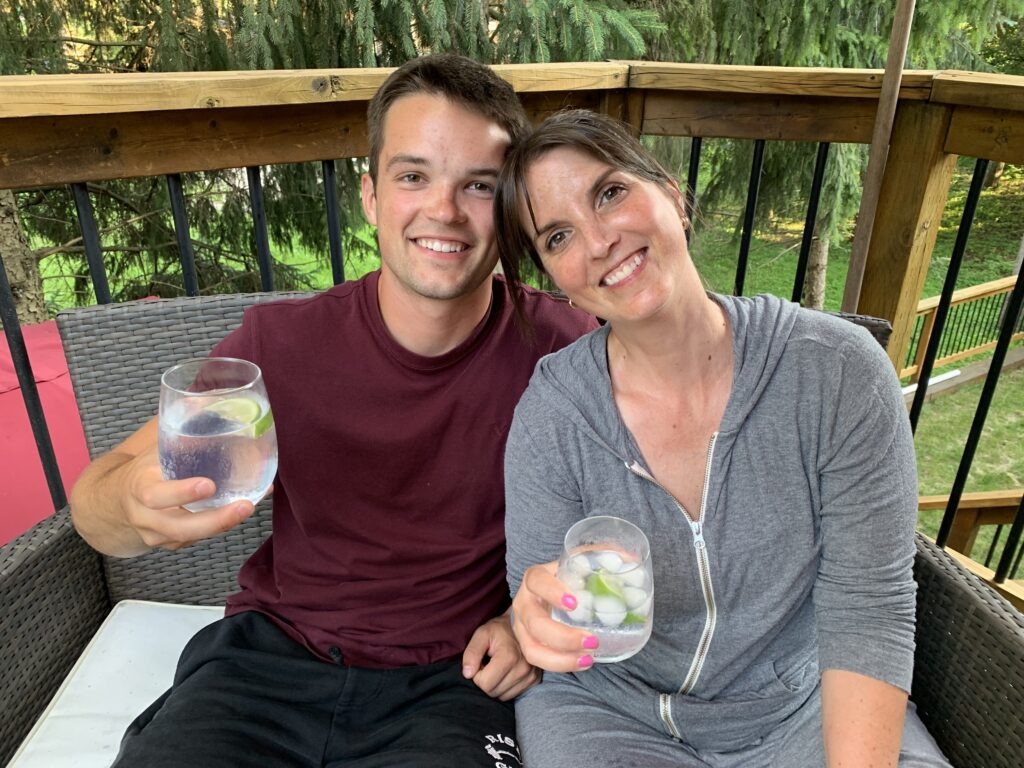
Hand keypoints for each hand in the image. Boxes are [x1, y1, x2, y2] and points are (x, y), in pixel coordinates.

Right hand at [70, 417, 260, 557]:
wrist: (109, 501)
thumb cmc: (142, 466)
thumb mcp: (152, 445)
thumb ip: (177, 425)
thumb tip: (211, 399)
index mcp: (138, 486)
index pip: (154, 494)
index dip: (181, 492)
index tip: (208, 484)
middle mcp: (145, 515)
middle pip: (177, 526)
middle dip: (213, 519)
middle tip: (245, 505)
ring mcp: (157, 533)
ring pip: (189, 536)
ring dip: (222, 525)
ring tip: (249, 507)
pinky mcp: (170, 543)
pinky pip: (196, 539)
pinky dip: (220, 527)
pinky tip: (242, 511)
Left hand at [461, 614, 540, 700]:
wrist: (522, 627)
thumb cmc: (499, 630)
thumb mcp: (481, 634)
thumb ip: (472, 652)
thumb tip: (468, 674)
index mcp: (510, 656)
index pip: (485, 684)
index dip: (477, 674)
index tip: (481, 661)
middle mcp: (523, 669)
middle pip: (493, 692)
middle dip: (486, 680)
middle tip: (489, 664)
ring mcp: (530, 676)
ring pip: (502, 696)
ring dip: (496, 684)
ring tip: (498, 667)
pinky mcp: (534, 681)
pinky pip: (512, 695)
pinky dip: (505, 687)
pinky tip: (506, 672)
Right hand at [509, 561, 599, 672]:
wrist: (543, 594)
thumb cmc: (564, 578)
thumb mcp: (576, 564)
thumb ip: (600, 557)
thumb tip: (632, 558)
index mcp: (535, 578)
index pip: (537, 582)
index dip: (552, 592)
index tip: (575, 603)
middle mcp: (525, 603)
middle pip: (535, 623)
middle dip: (563, 636)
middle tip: (593, 640)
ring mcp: (523, 627)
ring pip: (533, 648)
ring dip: (561, 658)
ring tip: (589, 658)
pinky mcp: (529, 644)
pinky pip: (538, 660)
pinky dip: (561, 665)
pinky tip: (583, 662)